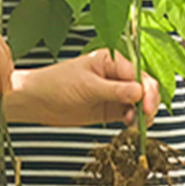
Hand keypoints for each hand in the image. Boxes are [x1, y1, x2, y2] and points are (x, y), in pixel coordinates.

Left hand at [9, 49, 160, 126]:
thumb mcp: (87, 86)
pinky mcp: (110, 108)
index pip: (137, 74)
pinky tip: (130, 125)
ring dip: (143, 113)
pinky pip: (130, 113)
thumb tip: (139, 92)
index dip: (145, 89)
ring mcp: (114, 93)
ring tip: (135, 122)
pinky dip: (134, 120)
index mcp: (111, 61)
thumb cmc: (56, 84)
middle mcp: (116, 75)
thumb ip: (115, 90)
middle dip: (148, 101)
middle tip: (145, 115)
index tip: (144, 105)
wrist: (36, 101)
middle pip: (144, 86)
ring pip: (140, 101)